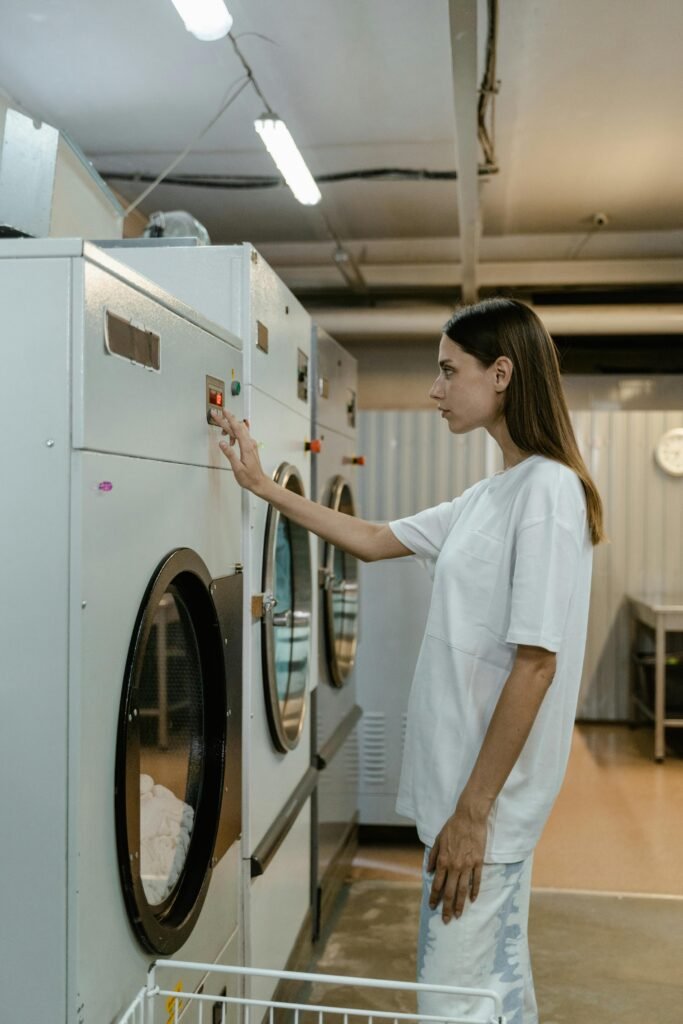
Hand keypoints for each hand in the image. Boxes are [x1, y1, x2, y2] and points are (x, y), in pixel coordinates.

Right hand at [211, 408, 268, 495]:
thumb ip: (230, 454)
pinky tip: (230, 442)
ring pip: (240, 431)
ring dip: (230, 428)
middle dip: (226, 420)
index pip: (237, 429)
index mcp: (246, 447)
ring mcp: (251, 444)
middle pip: (238, 427)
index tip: (223, 411)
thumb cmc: (249, 477)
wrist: (259, 482)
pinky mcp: (251, 447)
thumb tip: (222, 443)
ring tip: (222, 432)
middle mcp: (250, 443)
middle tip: (217, 415)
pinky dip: (234, 435)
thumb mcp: (237, 468)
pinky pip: (242, 436)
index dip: (229, 419)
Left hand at [427, 803, 487, 922]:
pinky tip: (472, 900)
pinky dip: (474, 891)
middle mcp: (454, 866)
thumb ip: (433, 857)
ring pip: (463, 890)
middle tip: (445, 920)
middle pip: (449, 892)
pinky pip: (476, 881)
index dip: (435, 897)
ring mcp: (467, 865)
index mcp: (443, 861)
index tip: (432, 907)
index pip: (437, 884)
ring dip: (460, 904)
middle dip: (446, 907)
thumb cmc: (452, 827)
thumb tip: (429, 872)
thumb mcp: (438, 840)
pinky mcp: (478, 862)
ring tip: (457, 915)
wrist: (469, 817)